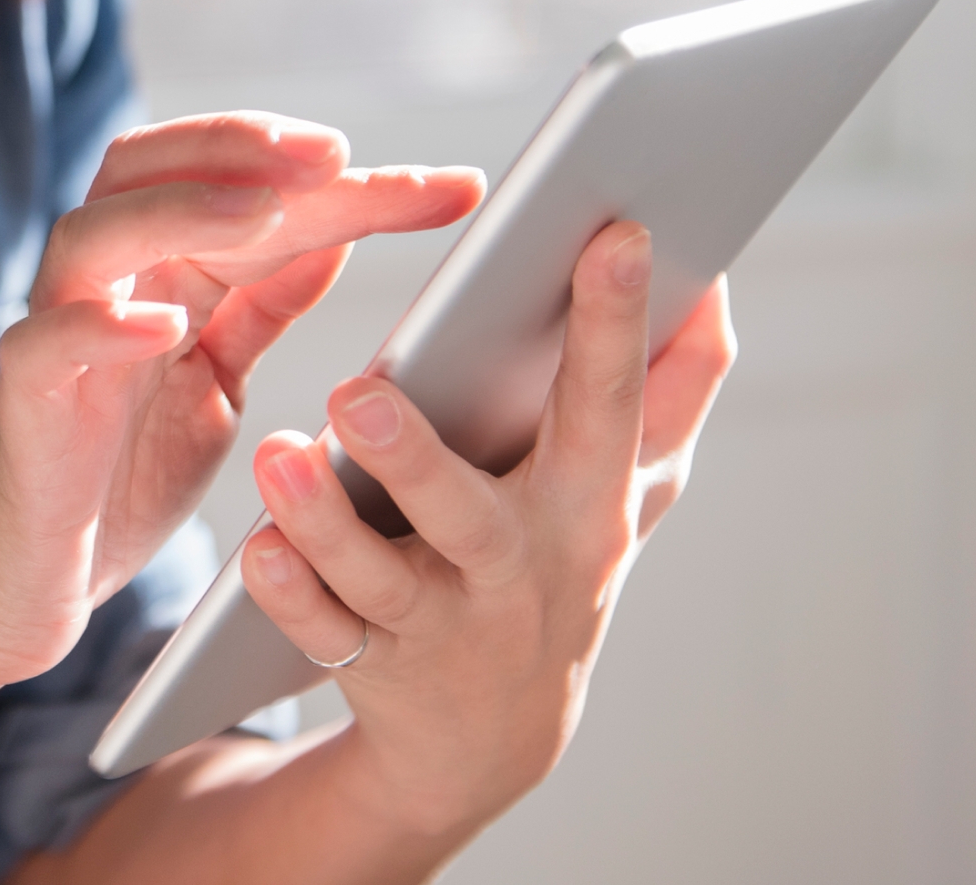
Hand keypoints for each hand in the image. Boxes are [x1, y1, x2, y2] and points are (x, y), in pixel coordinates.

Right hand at [0, 111, 484, 691]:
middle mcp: (103, 285)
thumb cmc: (112, 478)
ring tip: (265, 211)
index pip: (246, 186)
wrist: (16, 584)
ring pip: (95, 234)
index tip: (458, 188)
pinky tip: (162, 327)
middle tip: (337, 153)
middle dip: (246, 149)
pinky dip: (97, 326)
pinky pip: (43, 345)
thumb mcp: (212, 380)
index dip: (348, 181)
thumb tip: (333, 231)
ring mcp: (56, 337)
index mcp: (158, 273)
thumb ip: (259, 302)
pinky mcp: (23, 407)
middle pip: (153, 169)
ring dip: (181, 211)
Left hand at [241, 222, 737, 835]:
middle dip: (416, 457)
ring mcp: (440, 624)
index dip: (617, 325)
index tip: (614, 236)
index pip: (605, 407)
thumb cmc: (562, 560)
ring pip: (376, 577)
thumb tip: (717, 279)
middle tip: (358, 388)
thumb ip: (677, 388)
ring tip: (278, 456)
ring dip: (323, 522)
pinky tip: (258, 547)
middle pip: (469, 513)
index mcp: (586, 504)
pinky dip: (289, 594)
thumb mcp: (631, 490)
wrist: (496, 739)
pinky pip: (320, 632)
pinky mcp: (369, 665)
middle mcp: (515, 568)